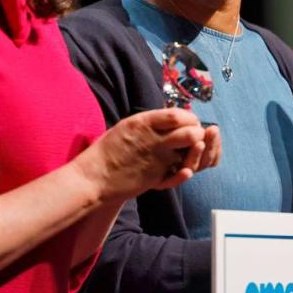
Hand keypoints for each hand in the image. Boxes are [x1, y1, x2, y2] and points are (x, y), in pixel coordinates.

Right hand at [86, 108, 210, 199]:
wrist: (95, 177)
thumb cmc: (109, 150)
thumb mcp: (128, 126)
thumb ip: (151, 122)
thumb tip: (173, 118)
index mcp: (144, 122)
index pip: (178, 115)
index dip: (190, 119)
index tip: (190, 123)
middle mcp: (153, 138)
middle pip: (190, 132)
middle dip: (197, 134)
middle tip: (194, 138)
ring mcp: (157, 159)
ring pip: (189, 152)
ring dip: (194, 152)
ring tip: (190, 153)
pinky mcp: (158, 176)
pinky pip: (182, 171)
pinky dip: (186, 170)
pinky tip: (185, 170)